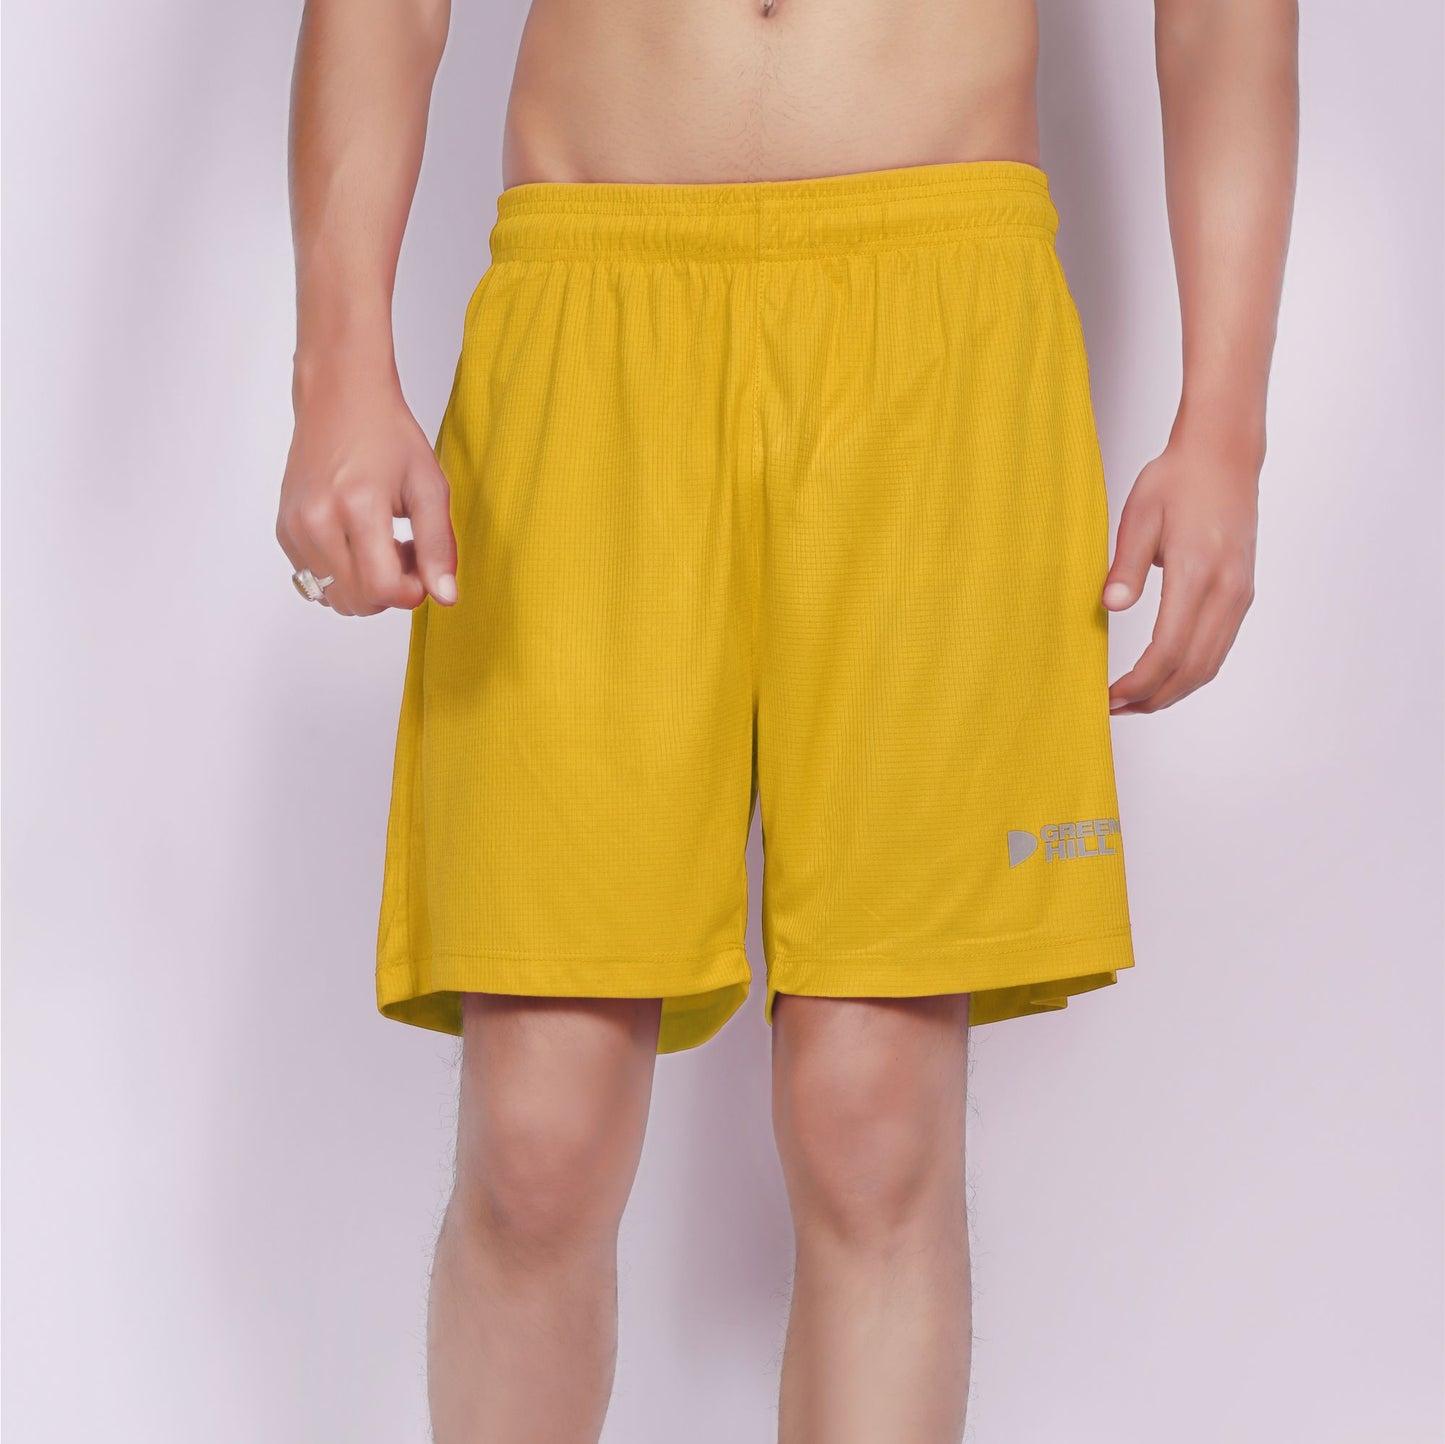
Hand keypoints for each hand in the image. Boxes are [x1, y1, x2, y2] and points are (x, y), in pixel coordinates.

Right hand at [276, 363, 456, 615]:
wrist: (340, 396)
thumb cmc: (386, 434)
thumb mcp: (429, 487)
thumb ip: (438, 546)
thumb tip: (445, 596)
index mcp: (356, 507)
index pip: (382, 589)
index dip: (411, 591)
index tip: (423, 568)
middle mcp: (317, 520)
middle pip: (357, 601)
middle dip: (391, 590)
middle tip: (406, 550)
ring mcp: (295, 526)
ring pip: (335, 597)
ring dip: (366, 585)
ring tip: (383, 545)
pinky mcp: (285, 530)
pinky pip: (316, 581)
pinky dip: (343, 575)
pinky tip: (358, 542)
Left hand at [1103, 438, 1258, 713]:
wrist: (1223, 455)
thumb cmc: (1176, 481)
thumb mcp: (1138, 517)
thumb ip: (1124, 567)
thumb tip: (1109, 608)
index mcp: (1196, 572)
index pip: (1168, 649)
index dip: (1138, 683)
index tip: (1108, 695)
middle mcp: (1226, 590)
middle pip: (1192, 668)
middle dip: (1152, 698)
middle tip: (1114, 708)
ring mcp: (1239, 594)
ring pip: (1209, 664)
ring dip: (1172, 691)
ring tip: (1134, 701)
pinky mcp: (1242, 593)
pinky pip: (1218, 647)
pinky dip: (1190, 672)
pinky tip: (1162, 676)